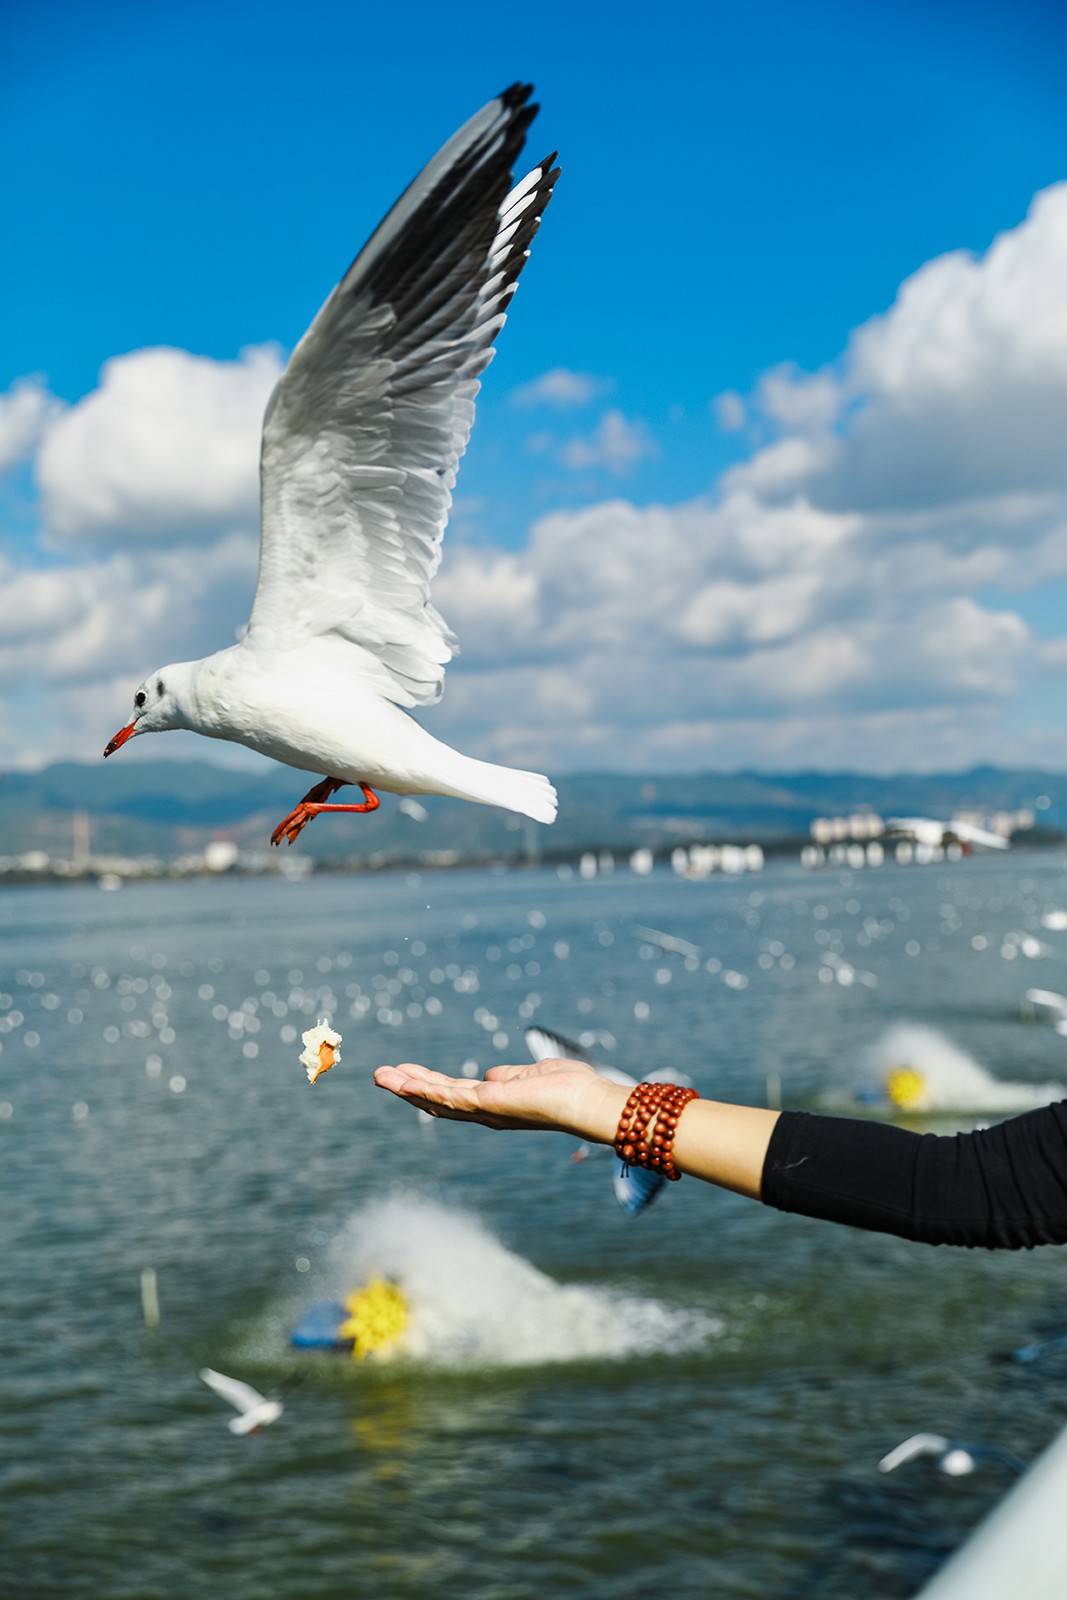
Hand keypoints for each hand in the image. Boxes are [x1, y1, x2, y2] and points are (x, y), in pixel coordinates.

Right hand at [373, 1057, 626, 1141]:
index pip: (451, 1093)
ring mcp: (485, 1110)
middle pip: (436, 1100)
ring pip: (437, 1100)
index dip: (426, 1082)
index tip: (404, 1070)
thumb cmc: (570, 1088)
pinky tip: (407, 1082)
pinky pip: (452, 1098)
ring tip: (381, 1075)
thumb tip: (489, 1075)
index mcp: (493, 1104)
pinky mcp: (490, 1105)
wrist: (590, 1102)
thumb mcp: (531, 1075)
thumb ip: (509, 1077)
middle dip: (407, 1087)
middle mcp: (485, 1112)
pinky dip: (427, 1090)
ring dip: (407, 1088)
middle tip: (379, 1074)